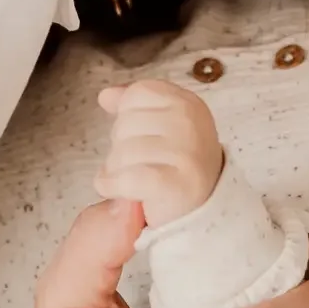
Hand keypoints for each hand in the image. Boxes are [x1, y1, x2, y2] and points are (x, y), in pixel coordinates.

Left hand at [94, 80, 224, 226]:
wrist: (201, 212)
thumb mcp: (159, 126)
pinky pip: (124, 179)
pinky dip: (113, 188)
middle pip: (123, 125)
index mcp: (187, 103)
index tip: (146, 138)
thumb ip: (132, 105)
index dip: (128, 119)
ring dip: (116, 172)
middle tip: (144, 166)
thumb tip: (106, 95)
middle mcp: (189, 122)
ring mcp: (185, 152)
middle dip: (121, 149)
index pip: (135, 95)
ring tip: (137, 182)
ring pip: (120, 154)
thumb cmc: (175, 167)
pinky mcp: (174, 184)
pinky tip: (123, 192)